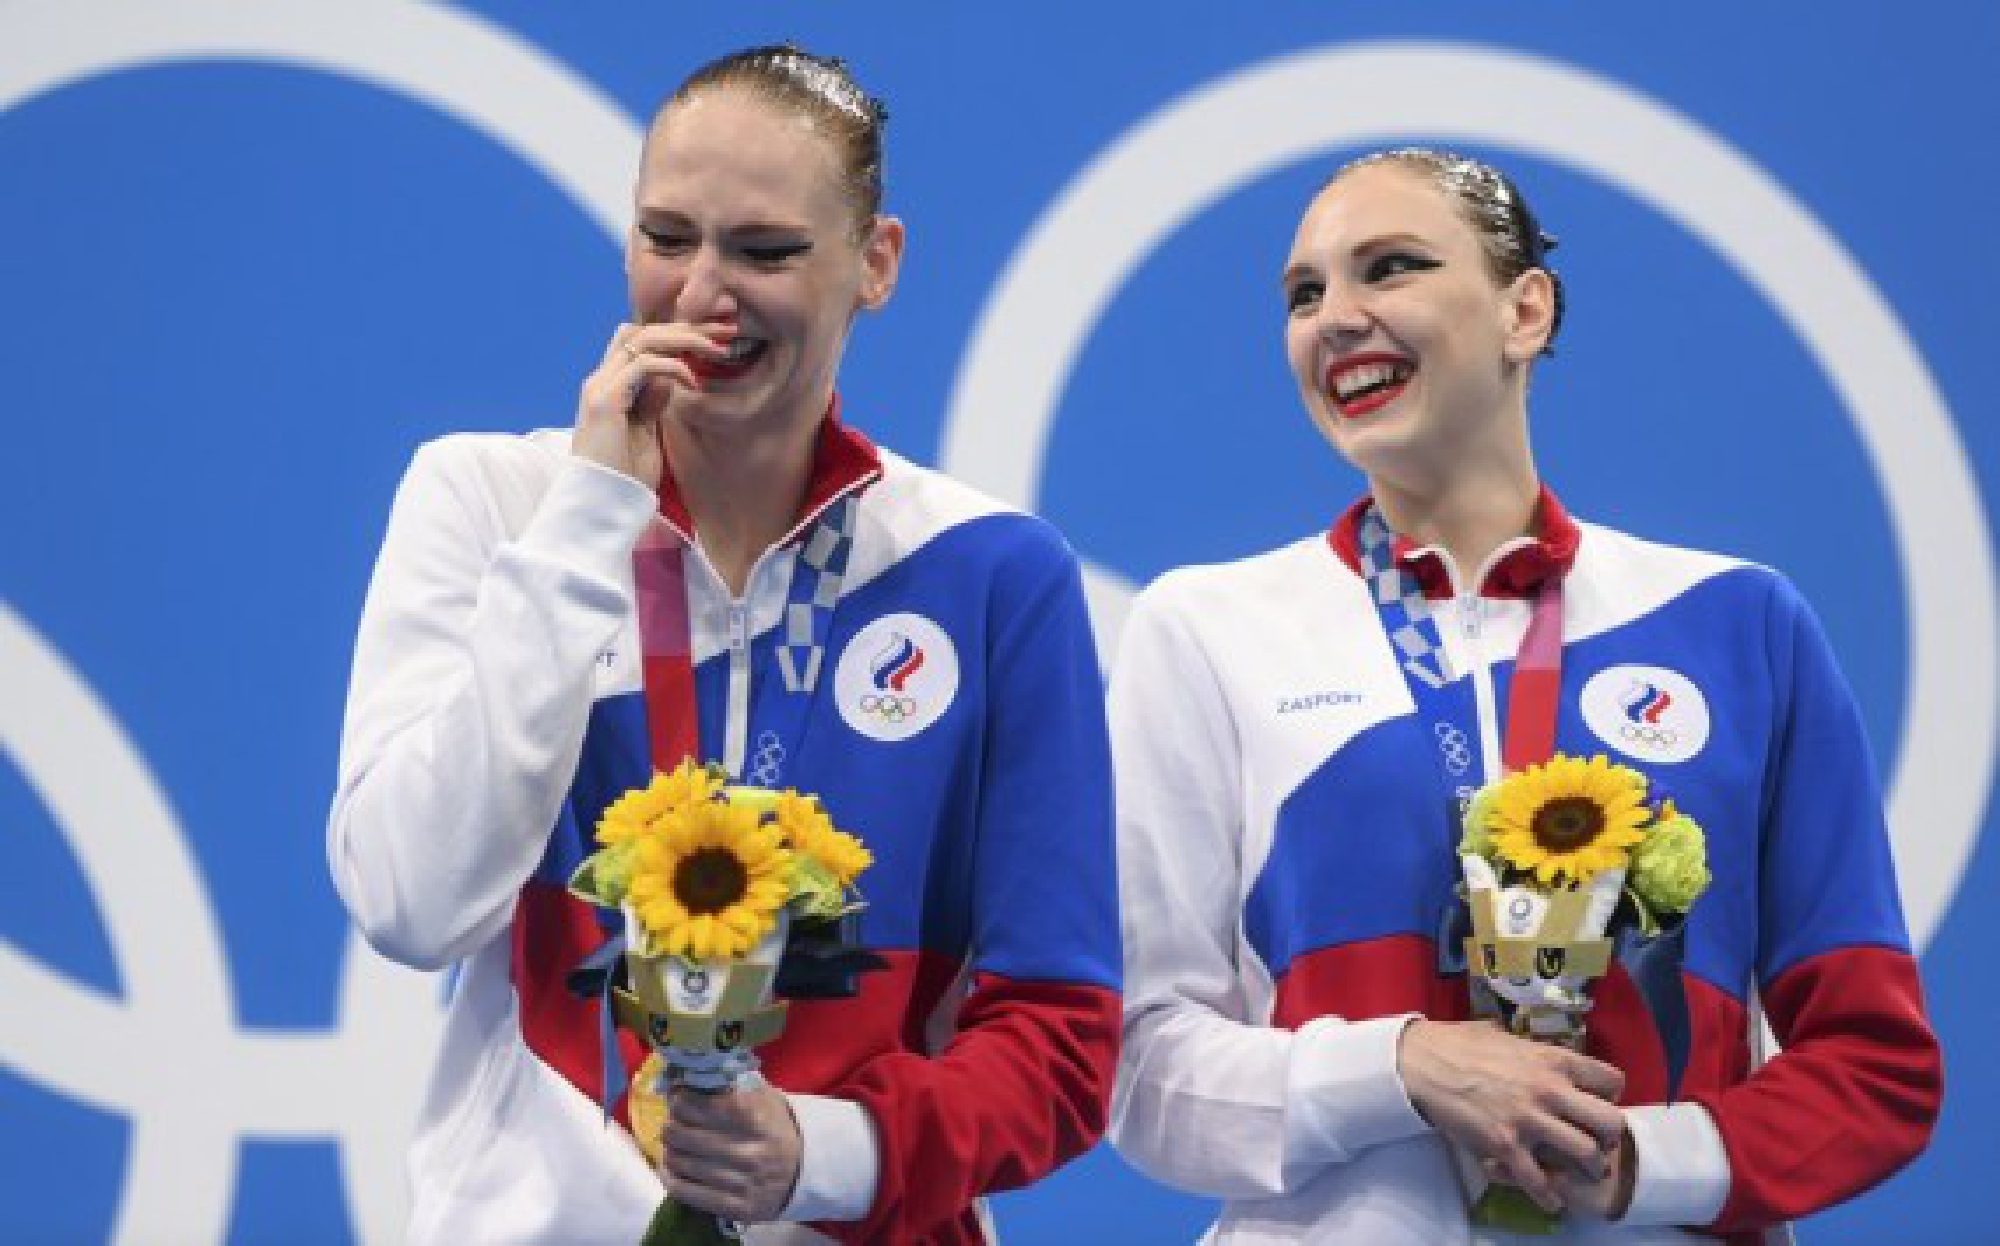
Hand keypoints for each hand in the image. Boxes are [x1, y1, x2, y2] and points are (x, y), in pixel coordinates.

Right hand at [571, 321, 722, 490]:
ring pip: (642, 338)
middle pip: (642, 330)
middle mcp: (601, 380)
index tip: (714, 339)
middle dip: (687, 326)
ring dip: (684, 339)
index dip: (676, 334)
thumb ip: (653, 403)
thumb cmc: (625, 476)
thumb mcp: (647, 432)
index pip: (640, 341)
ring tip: (716, 350)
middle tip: (724, 331)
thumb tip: (670, 379)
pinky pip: (643, 365)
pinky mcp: (605, 401)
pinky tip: (693, 383)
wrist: (602, 504)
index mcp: (610, 386)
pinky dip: (673, 367)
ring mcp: (600, 388)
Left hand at [659, 1081, 802, 1224]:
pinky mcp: (736, 1208)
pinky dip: (670, 1178)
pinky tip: (668, 1168)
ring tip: (671, 1143)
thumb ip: (732, 1083)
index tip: (677, 1097)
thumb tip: (690, 1075)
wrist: (804, 1171)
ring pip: (683, 1164)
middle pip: (685, 1136)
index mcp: (755, 1119)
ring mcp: (742, 1183)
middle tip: (670, 1122)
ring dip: (669, 1150)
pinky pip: (688, 1193)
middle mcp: (749, 1151)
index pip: (699, 1106)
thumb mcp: (764, 1097)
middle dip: (671, 1126)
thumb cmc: (775, 1127)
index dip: (680, 1100)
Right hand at [1399, 1019, 1624, 1212]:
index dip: (1610, 1095)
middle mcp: (1550, 1089)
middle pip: (1610, 1122)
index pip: (1611, 1080)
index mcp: (1553, 1059)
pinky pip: (1540, 1181)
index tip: (1598, 1102)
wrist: (1422, 1064)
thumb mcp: (1506, 1037)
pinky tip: (1552, 1200)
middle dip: (1609, 1136)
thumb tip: (1541, 1056)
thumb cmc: (1459, 1044)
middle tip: (1597, 1140)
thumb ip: (1533, 1052)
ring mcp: (1529, 1120)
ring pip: (1586, 1154)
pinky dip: (1550, 1196)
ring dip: (1588, 1167)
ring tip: (1581, 1171)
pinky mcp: (1505, 1146)